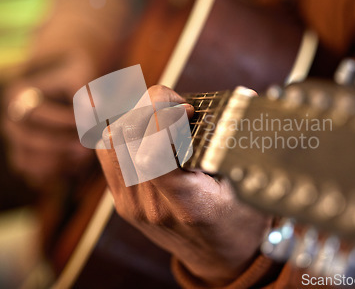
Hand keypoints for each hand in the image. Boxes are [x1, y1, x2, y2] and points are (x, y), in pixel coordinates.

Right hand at [0, 50, 97, 187]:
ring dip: (57, 164)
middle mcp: (10, 120)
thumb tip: (91, 114)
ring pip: (26, 162)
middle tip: (87, 147)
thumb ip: (86, 92)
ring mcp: (15, 142)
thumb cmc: (76, 77)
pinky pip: (35, 177)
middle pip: (28, 140)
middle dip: (60, 145)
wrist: (69, 84)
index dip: (64, 120)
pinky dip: (55, 175)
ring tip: (83, 156)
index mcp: (17, 95)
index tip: (90, 123)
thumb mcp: (82, 74)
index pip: (35, 112)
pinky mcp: (27, 160)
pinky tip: (77, 165)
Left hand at [96, 85, 271, 285]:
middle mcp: (153, 206)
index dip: (163, 118)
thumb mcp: (248, 184)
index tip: (188, 110)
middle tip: (180, 108)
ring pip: (111, 140)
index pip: (153, 154)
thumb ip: (238, 143)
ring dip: (135, 116)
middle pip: (126, 136)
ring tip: (163, 117)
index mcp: (190, 204)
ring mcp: (132, 205)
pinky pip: (107, 152)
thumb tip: (245, 97)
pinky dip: (123, 131)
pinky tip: (147, 130)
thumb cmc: (238, 220)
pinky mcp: (121, 202)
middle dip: (151, 106)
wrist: (217, 259)